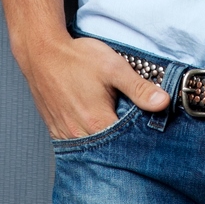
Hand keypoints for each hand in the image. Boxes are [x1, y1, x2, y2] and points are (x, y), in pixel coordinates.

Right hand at [12, 33, 169, 140]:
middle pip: (108, 151)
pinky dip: (88, 142)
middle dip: (123, 146)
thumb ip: (139, 87)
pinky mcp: (55, 130)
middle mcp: (80, 133)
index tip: (151, 137)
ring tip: (116, 135)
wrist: (41, 53)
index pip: (126, 144)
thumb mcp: (113, 68)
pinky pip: (75, 145)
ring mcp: (65, 134)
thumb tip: (163, 102)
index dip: (141, 141)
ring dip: (104, 146)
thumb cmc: (76, 58)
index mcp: (98, 121)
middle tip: (135, 137)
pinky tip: (96, 132)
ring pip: (91, 151)